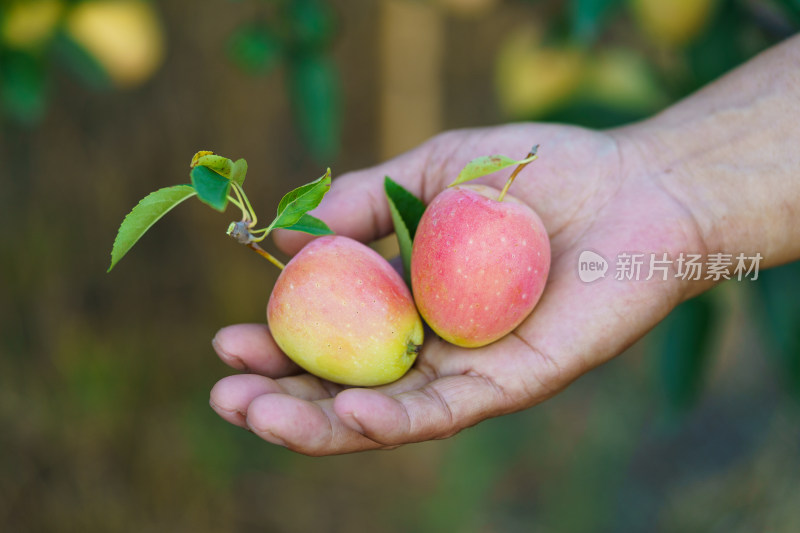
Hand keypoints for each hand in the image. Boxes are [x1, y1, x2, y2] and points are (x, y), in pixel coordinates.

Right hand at [208, 123, 705, 454]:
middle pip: (347, 388)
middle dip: (283, 400)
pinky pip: (448, 410)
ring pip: (388, 415)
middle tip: (227, 397)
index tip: (226, 343)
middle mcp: (432, 344)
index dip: (276, 347)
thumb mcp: (429, 170)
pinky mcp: (514, 383)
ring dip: (323, 424)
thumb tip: (280, 236)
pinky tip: (351, 415)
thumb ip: (362, 202)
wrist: (635, 186)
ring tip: (260, 417)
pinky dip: (396, 419)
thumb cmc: (535, 172)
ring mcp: (471, 369)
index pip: (329, 338)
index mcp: (407, 300)